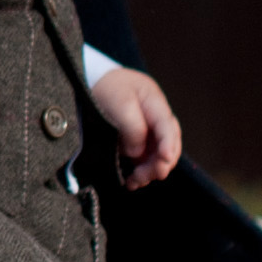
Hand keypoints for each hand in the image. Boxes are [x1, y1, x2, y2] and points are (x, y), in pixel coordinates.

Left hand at [89, 64, 180, 188]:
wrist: (92, 80)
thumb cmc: (106, 86)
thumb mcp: (119, 102)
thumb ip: (132, 128)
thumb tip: (137, 153)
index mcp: (155, 103)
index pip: (167, 127)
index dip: (168, 145)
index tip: (163, 160)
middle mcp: (156, 117)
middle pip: (169, 144)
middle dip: (160, 163)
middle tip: (147, 176)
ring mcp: (149, 129)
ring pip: (159, 154)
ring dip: (150, 170)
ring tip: (136, 182)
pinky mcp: (138, 138)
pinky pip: (146, 158)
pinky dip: (141, 170)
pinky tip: (132, 180)